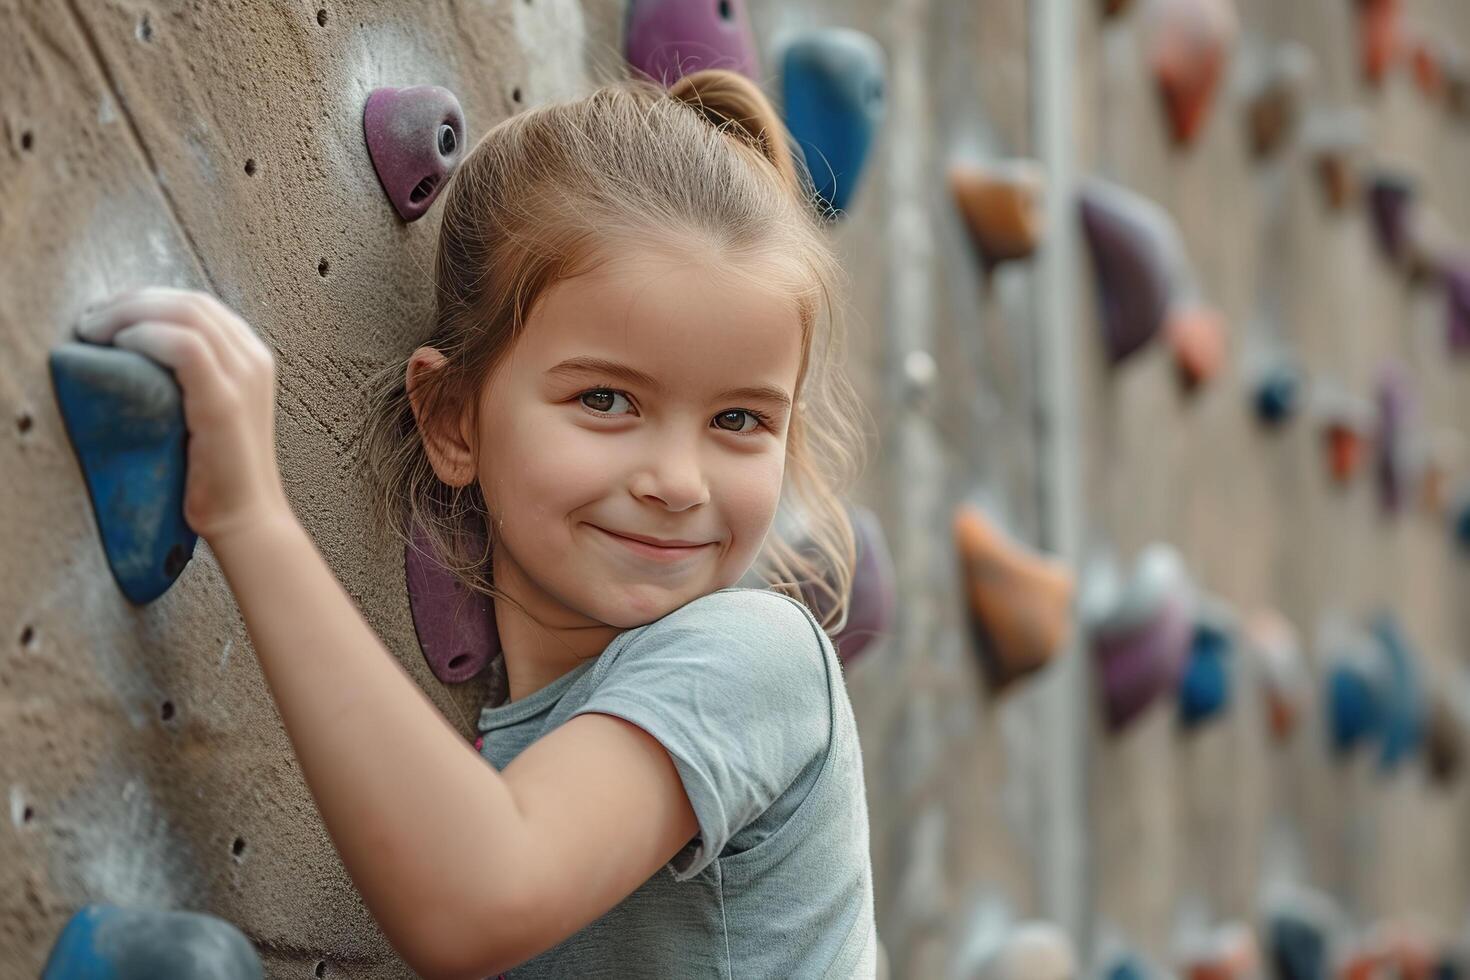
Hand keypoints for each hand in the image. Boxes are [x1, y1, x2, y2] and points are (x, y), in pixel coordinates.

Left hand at [75, 286, 291, 544]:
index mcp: (252, 359)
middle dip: (131, 301)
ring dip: (130, 313)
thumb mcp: (206, 411)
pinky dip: (146, 337)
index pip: (198, 305)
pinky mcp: (226, 402)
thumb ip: (188, 377)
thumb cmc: (216, 473)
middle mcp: (254, 361)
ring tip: (94, 331)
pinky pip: (186, 346)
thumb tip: (133, 350)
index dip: (147, 299)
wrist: (244, 518)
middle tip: (90, 322)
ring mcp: (245, 378)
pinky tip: (121, 347)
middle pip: (190, 302)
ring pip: (187, 313)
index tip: (105, 316)